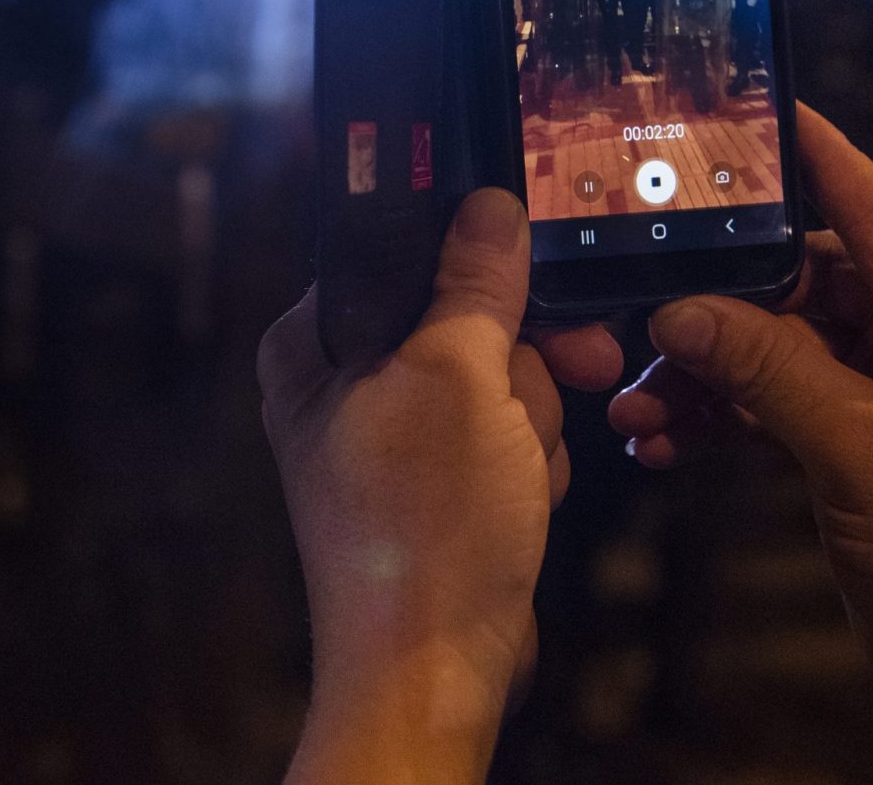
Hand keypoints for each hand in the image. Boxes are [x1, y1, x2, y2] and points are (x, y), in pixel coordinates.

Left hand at [261, 190, 619, 784]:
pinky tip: (518, 500)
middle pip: (468, 314)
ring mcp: (396, 435)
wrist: (435, 669)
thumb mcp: (455, 378)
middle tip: (557, 384)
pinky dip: (527, 463)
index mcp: (315, 340)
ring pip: (502, 377)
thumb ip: (472, 284)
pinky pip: (507, 434)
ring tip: (512, 473)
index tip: (537, 275)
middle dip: (520, 366)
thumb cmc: (423, 528)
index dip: (480, 264)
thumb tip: (487, 205)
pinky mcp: (440, 481)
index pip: (406, 250)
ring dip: (529, 421)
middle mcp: (345, 380)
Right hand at [573, 104, 872, 783]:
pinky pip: (786, 402)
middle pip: (809, 280)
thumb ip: (767, 368)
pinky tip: (666, 440)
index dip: (805, 154)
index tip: (743, 109)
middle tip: (639, 316)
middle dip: (718, 308)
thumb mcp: (859, 449)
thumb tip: (679, 310)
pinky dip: (730, 418)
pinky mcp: (871, 438)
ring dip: (710, 374)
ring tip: (637, 405)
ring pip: (785, 346)